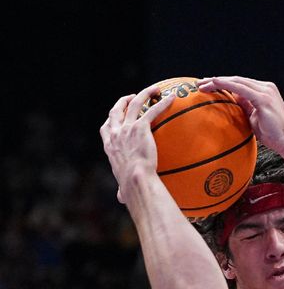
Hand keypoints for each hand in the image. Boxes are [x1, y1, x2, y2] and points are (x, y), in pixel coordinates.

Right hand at [99, 85, 175, 202]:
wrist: (136, 180)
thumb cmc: (130, 187)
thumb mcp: (122, 187)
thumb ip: (121, 189)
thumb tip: (121, 199)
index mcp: (109, 146)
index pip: (106, 127)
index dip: (112, 119)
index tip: (118, 114)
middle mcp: (115, 134)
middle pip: (116, 111)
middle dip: (124, 101)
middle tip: (133, 96)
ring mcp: (127, 128)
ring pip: (134, 104)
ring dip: (144, 94)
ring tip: (155, 89)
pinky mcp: (140, 128)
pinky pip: (152, 111)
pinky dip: (161, 103)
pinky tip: (171, 98)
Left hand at [197, 77, 283, 153]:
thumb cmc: (273, 135)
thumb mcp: (254, 119)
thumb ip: (245, 108)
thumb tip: (231, 102)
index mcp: (264, 91)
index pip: (240, 84)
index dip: (224, 84)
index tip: (208, 86)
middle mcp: (266, 88)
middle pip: (237, 80)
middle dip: (217, 80)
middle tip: (200, 83)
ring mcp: (266, 91)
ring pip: (237, 81)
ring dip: (218, 81)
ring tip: (202, 85)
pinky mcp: (263, 98)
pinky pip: (240, 88)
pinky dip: (226, 85)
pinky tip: (214, 84)